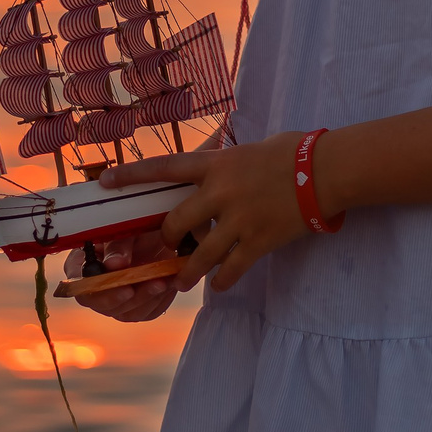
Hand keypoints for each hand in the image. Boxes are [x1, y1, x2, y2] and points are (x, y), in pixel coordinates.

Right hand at [63, 225, 180, 322]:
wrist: (161, 234)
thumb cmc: (136, 227)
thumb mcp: (126, 229)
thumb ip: (117, 246)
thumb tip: (114, 264)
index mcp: (82, 264)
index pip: (78, 285)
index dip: (97, 290)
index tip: (123, 286)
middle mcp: (96, 286)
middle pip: (101, 305)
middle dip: (128, 297)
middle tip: (149, 284)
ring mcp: (115, 300)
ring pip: (126, 312)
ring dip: (146, 298)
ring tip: (163, 281)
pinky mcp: (136, 307)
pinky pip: (146, 312)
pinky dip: (158, 300)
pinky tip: (168, 284)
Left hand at [99, 134, 310, 293]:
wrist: (325, 171)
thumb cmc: (295, 150)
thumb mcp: (252, 146)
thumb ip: (229, 159)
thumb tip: (219, 160)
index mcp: (216, 165)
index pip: (164, 168)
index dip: (131, 175)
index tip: (105, 181)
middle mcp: (220, 193)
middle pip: (176, 222)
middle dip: (167, 239)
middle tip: (166, 247)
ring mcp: (238, 220)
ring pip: (200, 254)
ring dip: (188, 272)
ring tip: (181, 282)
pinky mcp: (258, 241)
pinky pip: (233, 267)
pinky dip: (224, 280)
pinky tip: (220, 285)